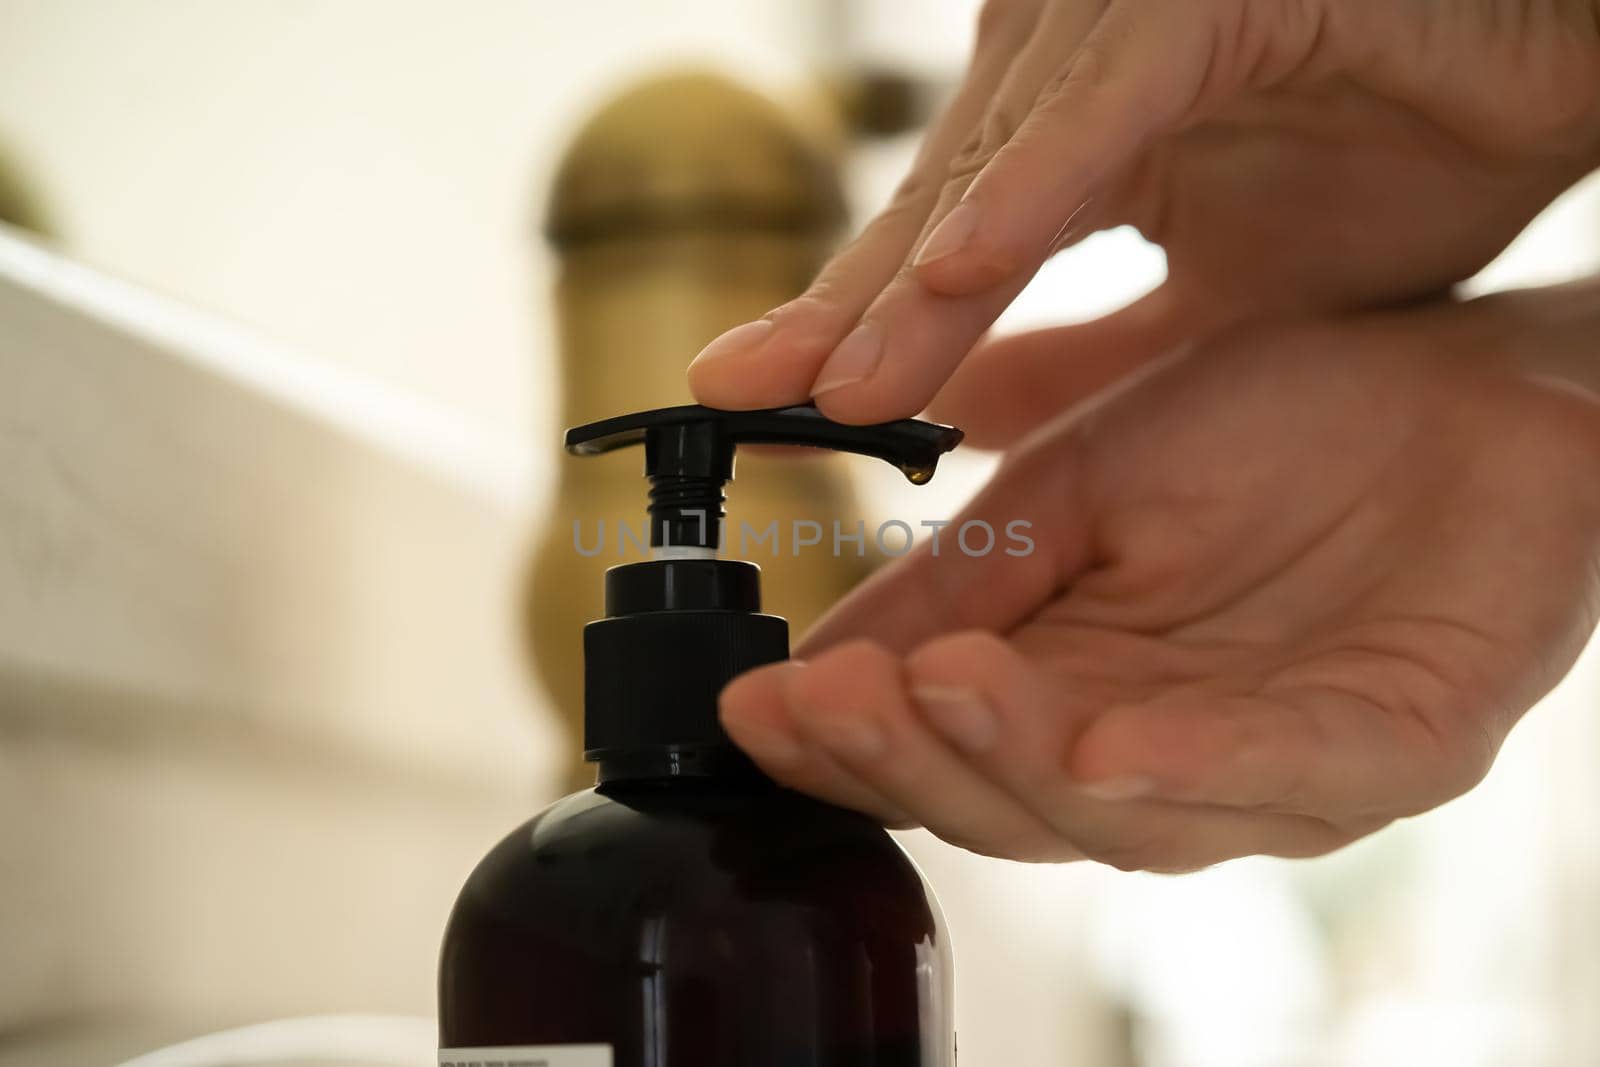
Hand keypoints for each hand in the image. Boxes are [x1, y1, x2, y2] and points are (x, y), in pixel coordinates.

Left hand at [687, 0, 1599, 423]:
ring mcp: (1128, 30)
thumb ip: (1090, 354)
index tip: (768, 403)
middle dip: (841, 312)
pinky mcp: (1203, 1)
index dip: (853, 327)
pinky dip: (1034, 190)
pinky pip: (1103, 104)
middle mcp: (1076, 75)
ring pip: (996, 169)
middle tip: (740, 396)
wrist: (1559, 70)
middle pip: (935, 211)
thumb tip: (968, 419)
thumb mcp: (1222, 301)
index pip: (939, 250)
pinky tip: (962, 274)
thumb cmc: (1405, 149)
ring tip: (835, 385)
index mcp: (1074, 139)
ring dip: (914, 282)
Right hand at [718, 281, 1599, 869]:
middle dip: (908, 756)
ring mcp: (1282, 770)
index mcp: (1076, 698)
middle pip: (1011, 810)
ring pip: (1128, 818)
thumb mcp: (1072, 488)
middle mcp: (1165, 760)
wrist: (1452, 374)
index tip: (751, 700)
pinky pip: (1289, 775)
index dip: (843, 743)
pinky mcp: (1401, 744)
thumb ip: (955, 574)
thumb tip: (806, 650)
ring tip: (927, 690)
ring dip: (1017, 762)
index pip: (939, 755)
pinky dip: (1188, 765)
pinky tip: (1099, 740)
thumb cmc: (1268, 432)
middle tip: (827, 697)